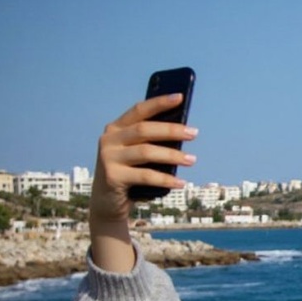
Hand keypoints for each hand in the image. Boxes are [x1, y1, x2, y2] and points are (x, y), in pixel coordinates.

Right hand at [89, 94, 197, 270]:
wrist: (108, 203)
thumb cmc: (130, 174)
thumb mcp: (138, 155)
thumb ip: (152, 142)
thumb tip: (183, 134)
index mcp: (116, 128)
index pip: (139, 110)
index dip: (159, 102)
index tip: (180, 97)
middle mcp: (109, 140)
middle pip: (144, 129)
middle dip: (171, 130)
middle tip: (194, 133)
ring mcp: (108, 158)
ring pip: (146, 152)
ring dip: (173, 155)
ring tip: (192, 159)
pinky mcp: (112, 177)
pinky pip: (145, 176)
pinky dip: (166, 179)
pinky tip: (181, 182)